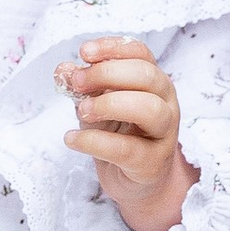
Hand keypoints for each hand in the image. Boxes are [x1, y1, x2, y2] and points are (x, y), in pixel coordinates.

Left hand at [59, 35, 197, 230]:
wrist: (136, 182)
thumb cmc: (120, 135)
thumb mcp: (98, 105)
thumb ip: (83, 87)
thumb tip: (63, 69)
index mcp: (154, 81)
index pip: (141, 53)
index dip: (113, 48)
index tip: (84, 52)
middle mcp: (166, 102)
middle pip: (147, 76)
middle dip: (108, 74)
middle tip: (78, 82)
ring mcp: (164, 134)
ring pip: (149, 109)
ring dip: (110, 105)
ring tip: (82, 111)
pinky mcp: (152, 163)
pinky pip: (127, 149)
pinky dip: (94, 142)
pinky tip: (72, 139)